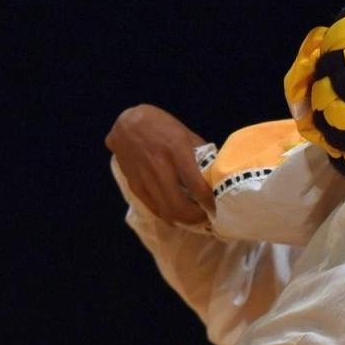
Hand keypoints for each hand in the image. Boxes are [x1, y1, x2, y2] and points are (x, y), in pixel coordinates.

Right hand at [105, 104, 214, 224]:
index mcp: (177, 151)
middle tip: (207, 218)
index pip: (197, 185)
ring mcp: (145, 178)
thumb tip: (216, 176)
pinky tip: (178, 216)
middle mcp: (160, 166)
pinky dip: (168, 216)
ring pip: (166, 211)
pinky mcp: (134, 185)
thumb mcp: (185, 134)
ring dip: (183, 221)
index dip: (209, 202)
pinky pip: (154, 208)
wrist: (126, 123)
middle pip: (179, 205)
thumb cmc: (160, 126)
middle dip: (197, 218)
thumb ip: (200, 155)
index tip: (219, 208)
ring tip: (195, 220)